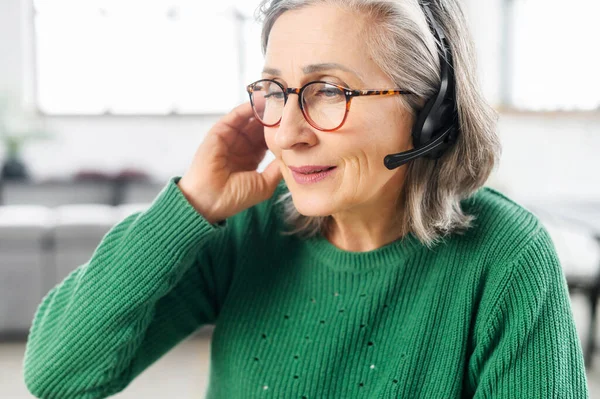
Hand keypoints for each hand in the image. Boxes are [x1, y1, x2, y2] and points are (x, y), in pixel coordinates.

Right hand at [177, 102, 281, 223]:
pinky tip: (261, 102)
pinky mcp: (219, 133)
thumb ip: (278, 169)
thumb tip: (293, 155)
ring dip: (262, 109)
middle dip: (273, 116)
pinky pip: (235, 116)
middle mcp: (240, 146)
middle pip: (259, 126)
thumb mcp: (265, 184)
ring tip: (277, 98)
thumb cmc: (236, 197)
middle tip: (288, 105)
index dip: (280, 131)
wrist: (212, 200)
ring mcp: (229, 138)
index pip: (268, 139)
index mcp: (251, 158)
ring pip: (249, 119)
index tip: (295, 122)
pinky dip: (247, 108)